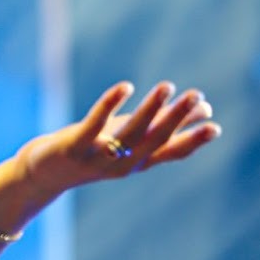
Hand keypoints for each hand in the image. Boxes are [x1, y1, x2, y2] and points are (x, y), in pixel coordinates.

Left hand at [15, 81, 221, 194]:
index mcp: (138, 162)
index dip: (192, 141)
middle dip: (177, 118)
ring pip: (129, 133)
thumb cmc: (94, 150)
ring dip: (150, 108)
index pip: (171, 153)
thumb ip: (161, 125)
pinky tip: (125, 87)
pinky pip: (95, 125)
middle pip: (154, 140)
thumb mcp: (129, 138)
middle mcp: (122, 164)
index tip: (214, 126)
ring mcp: (98, 157)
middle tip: (197, 96)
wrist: (45, 172)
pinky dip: (110, 105)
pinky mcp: (74, 147)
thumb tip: (204, 108)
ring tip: (168, 87)